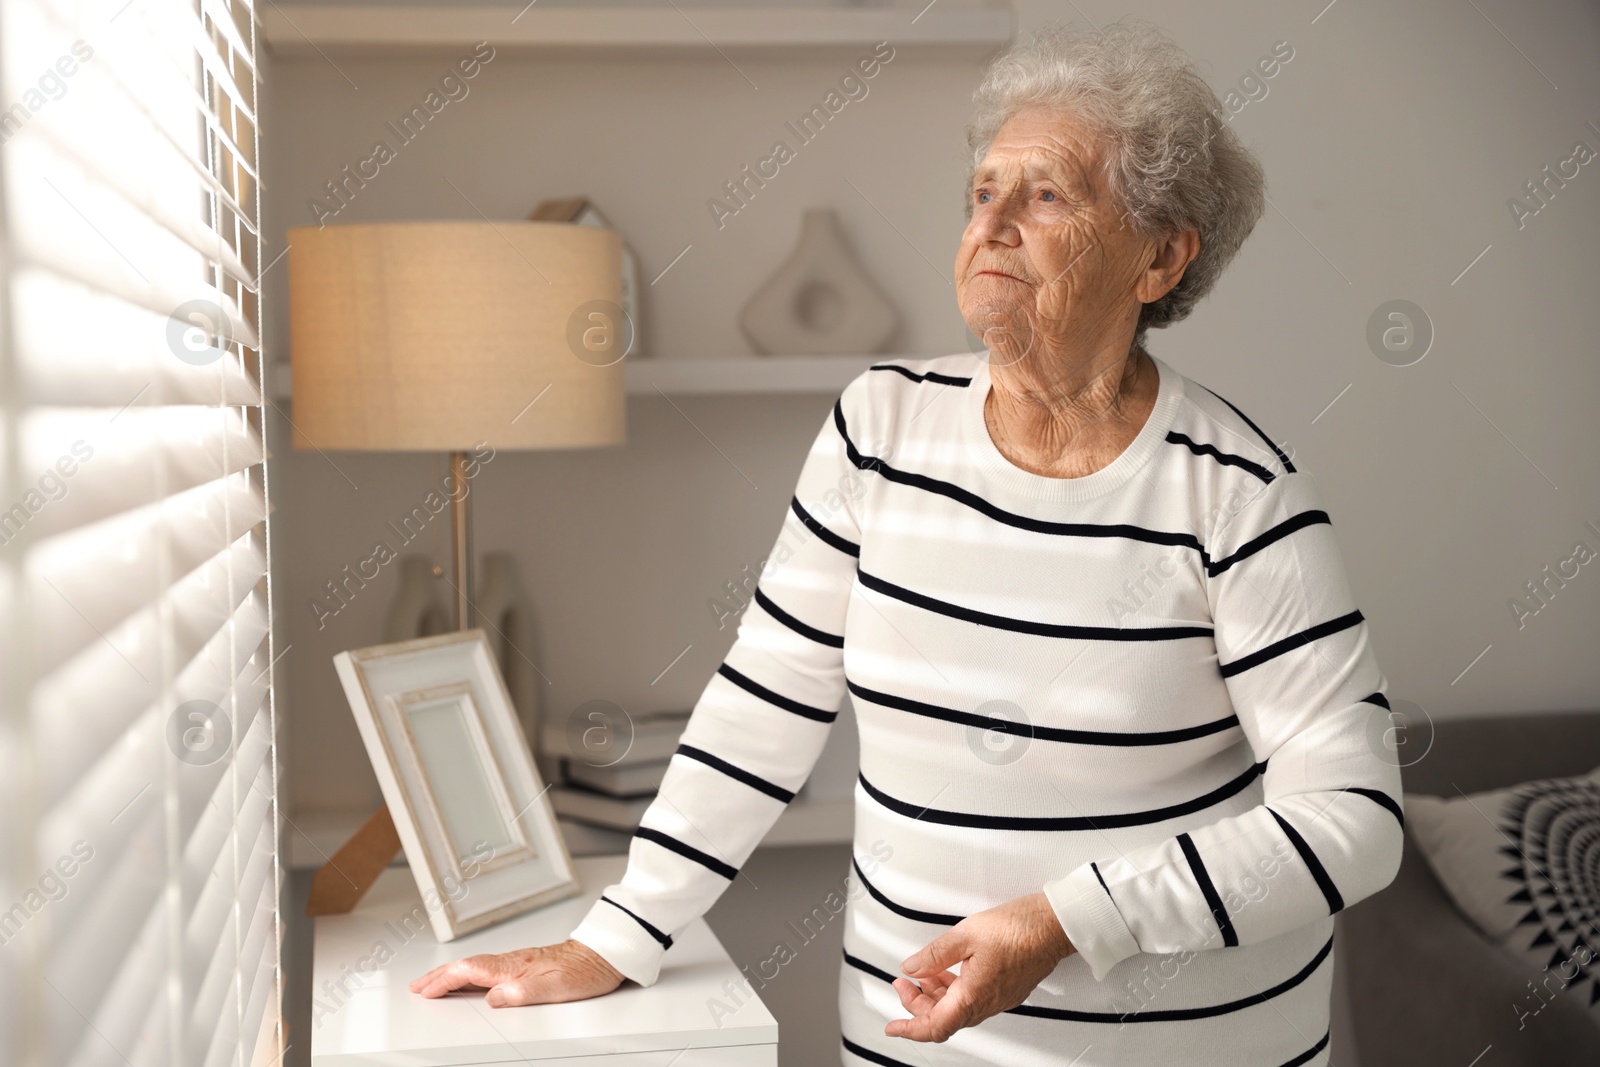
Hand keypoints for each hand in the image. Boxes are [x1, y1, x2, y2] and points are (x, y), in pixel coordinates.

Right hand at [409, 939, 624, 1007]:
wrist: (605, 956)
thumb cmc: (584, 971)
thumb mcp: (554, 988)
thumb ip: (522, 993)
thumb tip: (494, 998)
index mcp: (512, 967)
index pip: (468, 972)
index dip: (443, 981)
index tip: (424, 990)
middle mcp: (511, 962)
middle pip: (465, 967)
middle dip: (438, 976)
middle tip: (417, 986)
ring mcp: (517, 962)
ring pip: (474, 967)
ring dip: (450, 975)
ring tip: (433, 984)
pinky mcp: (526, 966)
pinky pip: (487, 970)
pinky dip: (469, 975)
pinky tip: (470, 982)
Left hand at [886, 891, 1074, 1041]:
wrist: (1055, 925)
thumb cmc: (1019, 928)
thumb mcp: (965, 934)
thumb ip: (934, 954)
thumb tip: (912, 967)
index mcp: (974, 995)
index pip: (935, 1026)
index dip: (909, 1028)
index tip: (893, 1026)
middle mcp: (988, 1003)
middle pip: (944, 1018)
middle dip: (918, 1004)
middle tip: (903, 984)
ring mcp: (1000, 997)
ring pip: (959, 1008)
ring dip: (936, 995)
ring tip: (922, 974)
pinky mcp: (1008, 988)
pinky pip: (974, 998)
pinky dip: (954, 989)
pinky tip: (948, 971)